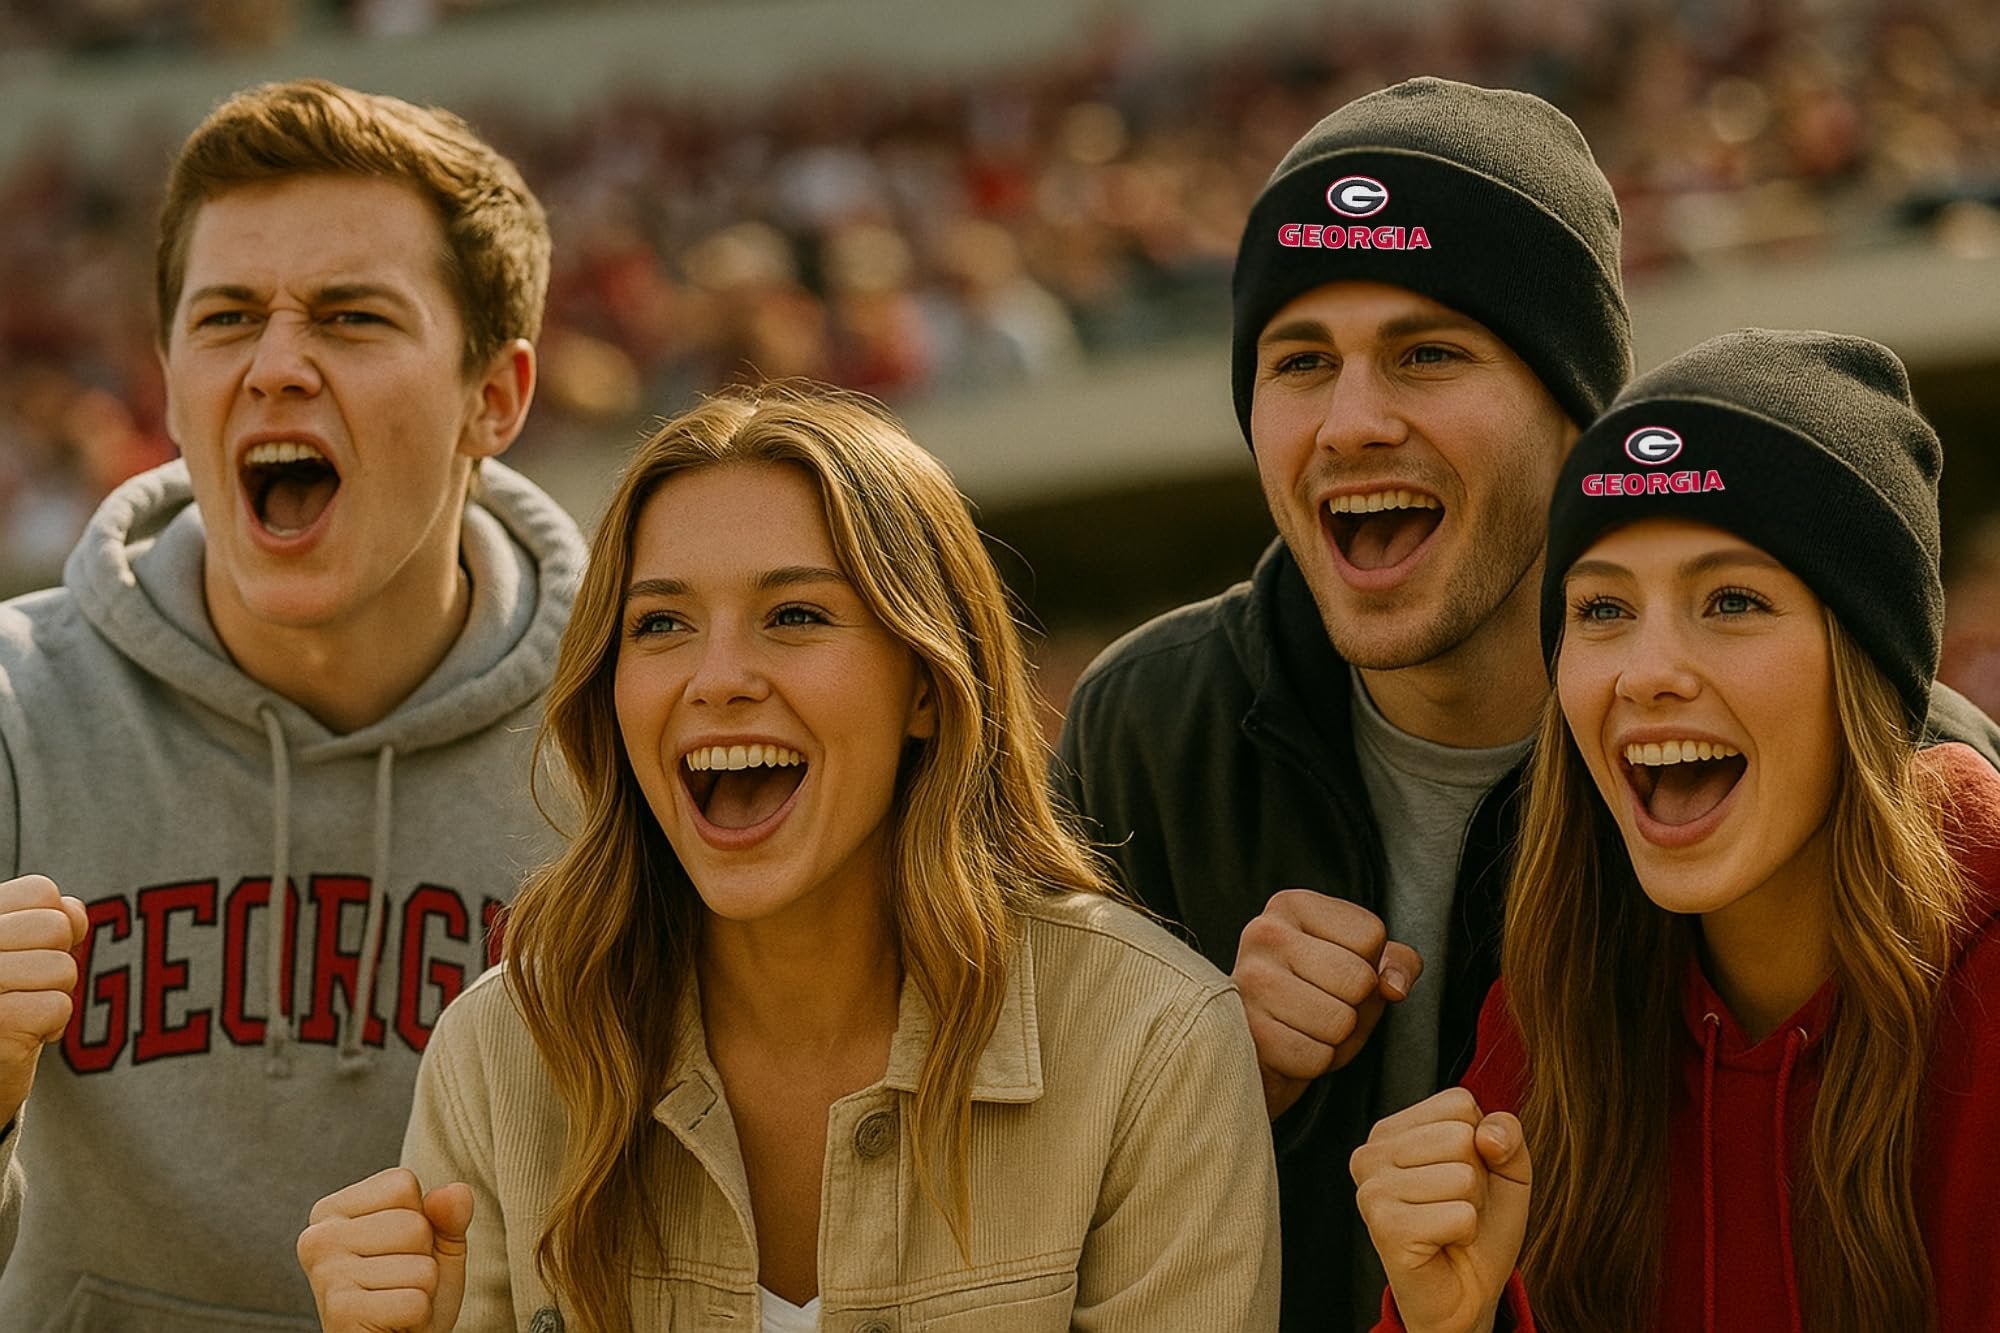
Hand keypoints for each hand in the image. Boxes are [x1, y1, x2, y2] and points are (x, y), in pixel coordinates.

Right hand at [0, 876, 90, 1128]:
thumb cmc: (4, 997)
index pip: (40, 891)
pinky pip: (58, 1006)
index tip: (37, 948)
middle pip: (56, 928)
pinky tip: (23, 1034)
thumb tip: (74, 911)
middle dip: (57, 959)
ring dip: (55, 994)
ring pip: (62, 968)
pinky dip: (52, 1024)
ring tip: (23, 1009)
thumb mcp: (20, 947)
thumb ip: (43, 918)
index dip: (57, 919)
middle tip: (28, 986)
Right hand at [298, 1167, 472, 1332]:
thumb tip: (454, 1191)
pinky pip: (414, 1302)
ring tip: (394, 1300)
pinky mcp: (340, 1312)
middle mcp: (318, 1237)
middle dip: (423, 1258)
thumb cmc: (410, 1290)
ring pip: (420, 1266)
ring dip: (422, 1289)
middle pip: (413, 1225)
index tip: (397, 1250)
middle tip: (396, 1281)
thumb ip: (449, 1214)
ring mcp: (325, 1275)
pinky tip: (392, 1322)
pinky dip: (417, 1315)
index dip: (420, 1219)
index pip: (403, 1184)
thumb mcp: (436, 1245)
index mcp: (331, 1210)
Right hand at [1231, 888, 1421, 1117]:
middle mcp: (1264, 933)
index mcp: (1293, 906)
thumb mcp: (1359, 967)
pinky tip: (1293, 1044)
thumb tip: (1395, 986)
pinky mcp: (1246, 1029)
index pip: (1371, 935)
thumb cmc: (1315, 998)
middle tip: (1328, 1005)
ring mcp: (1250, 980)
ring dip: (1336, 1037)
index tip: (1340, 972)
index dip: (1371, 966)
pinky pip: (1315, 1057)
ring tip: (1310, 1026)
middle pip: (1359, 979)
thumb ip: (1395, 963)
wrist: (1260, 1046)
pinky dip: (1314, 1061)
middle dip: (1356, 1005)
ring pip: (1340, 1022)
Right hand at [1349, 1088, 1530, 1332]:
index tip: (1463, 1175)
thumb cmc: (1477, 1229)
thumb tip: (1488, 1134)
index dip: (1480, 1143)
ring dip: (1472, 1209)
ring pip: (1462, 1176)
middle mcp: (1372, 1152)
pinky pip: (1458, 1215)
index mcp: (1393, 1130)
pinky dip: (1464, 1232)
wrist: (1464, 1294)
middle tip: (1457, 1206)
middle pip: (1460, 1136)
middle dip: (1478, 1178)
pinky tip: (1443, 1242)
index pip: (1458, 1103)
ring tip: (1448, 1225)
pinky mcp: (1384, 1226)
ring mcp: (1373, 1189)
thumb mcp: (1506, 1171)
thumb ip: (1508, 1136)